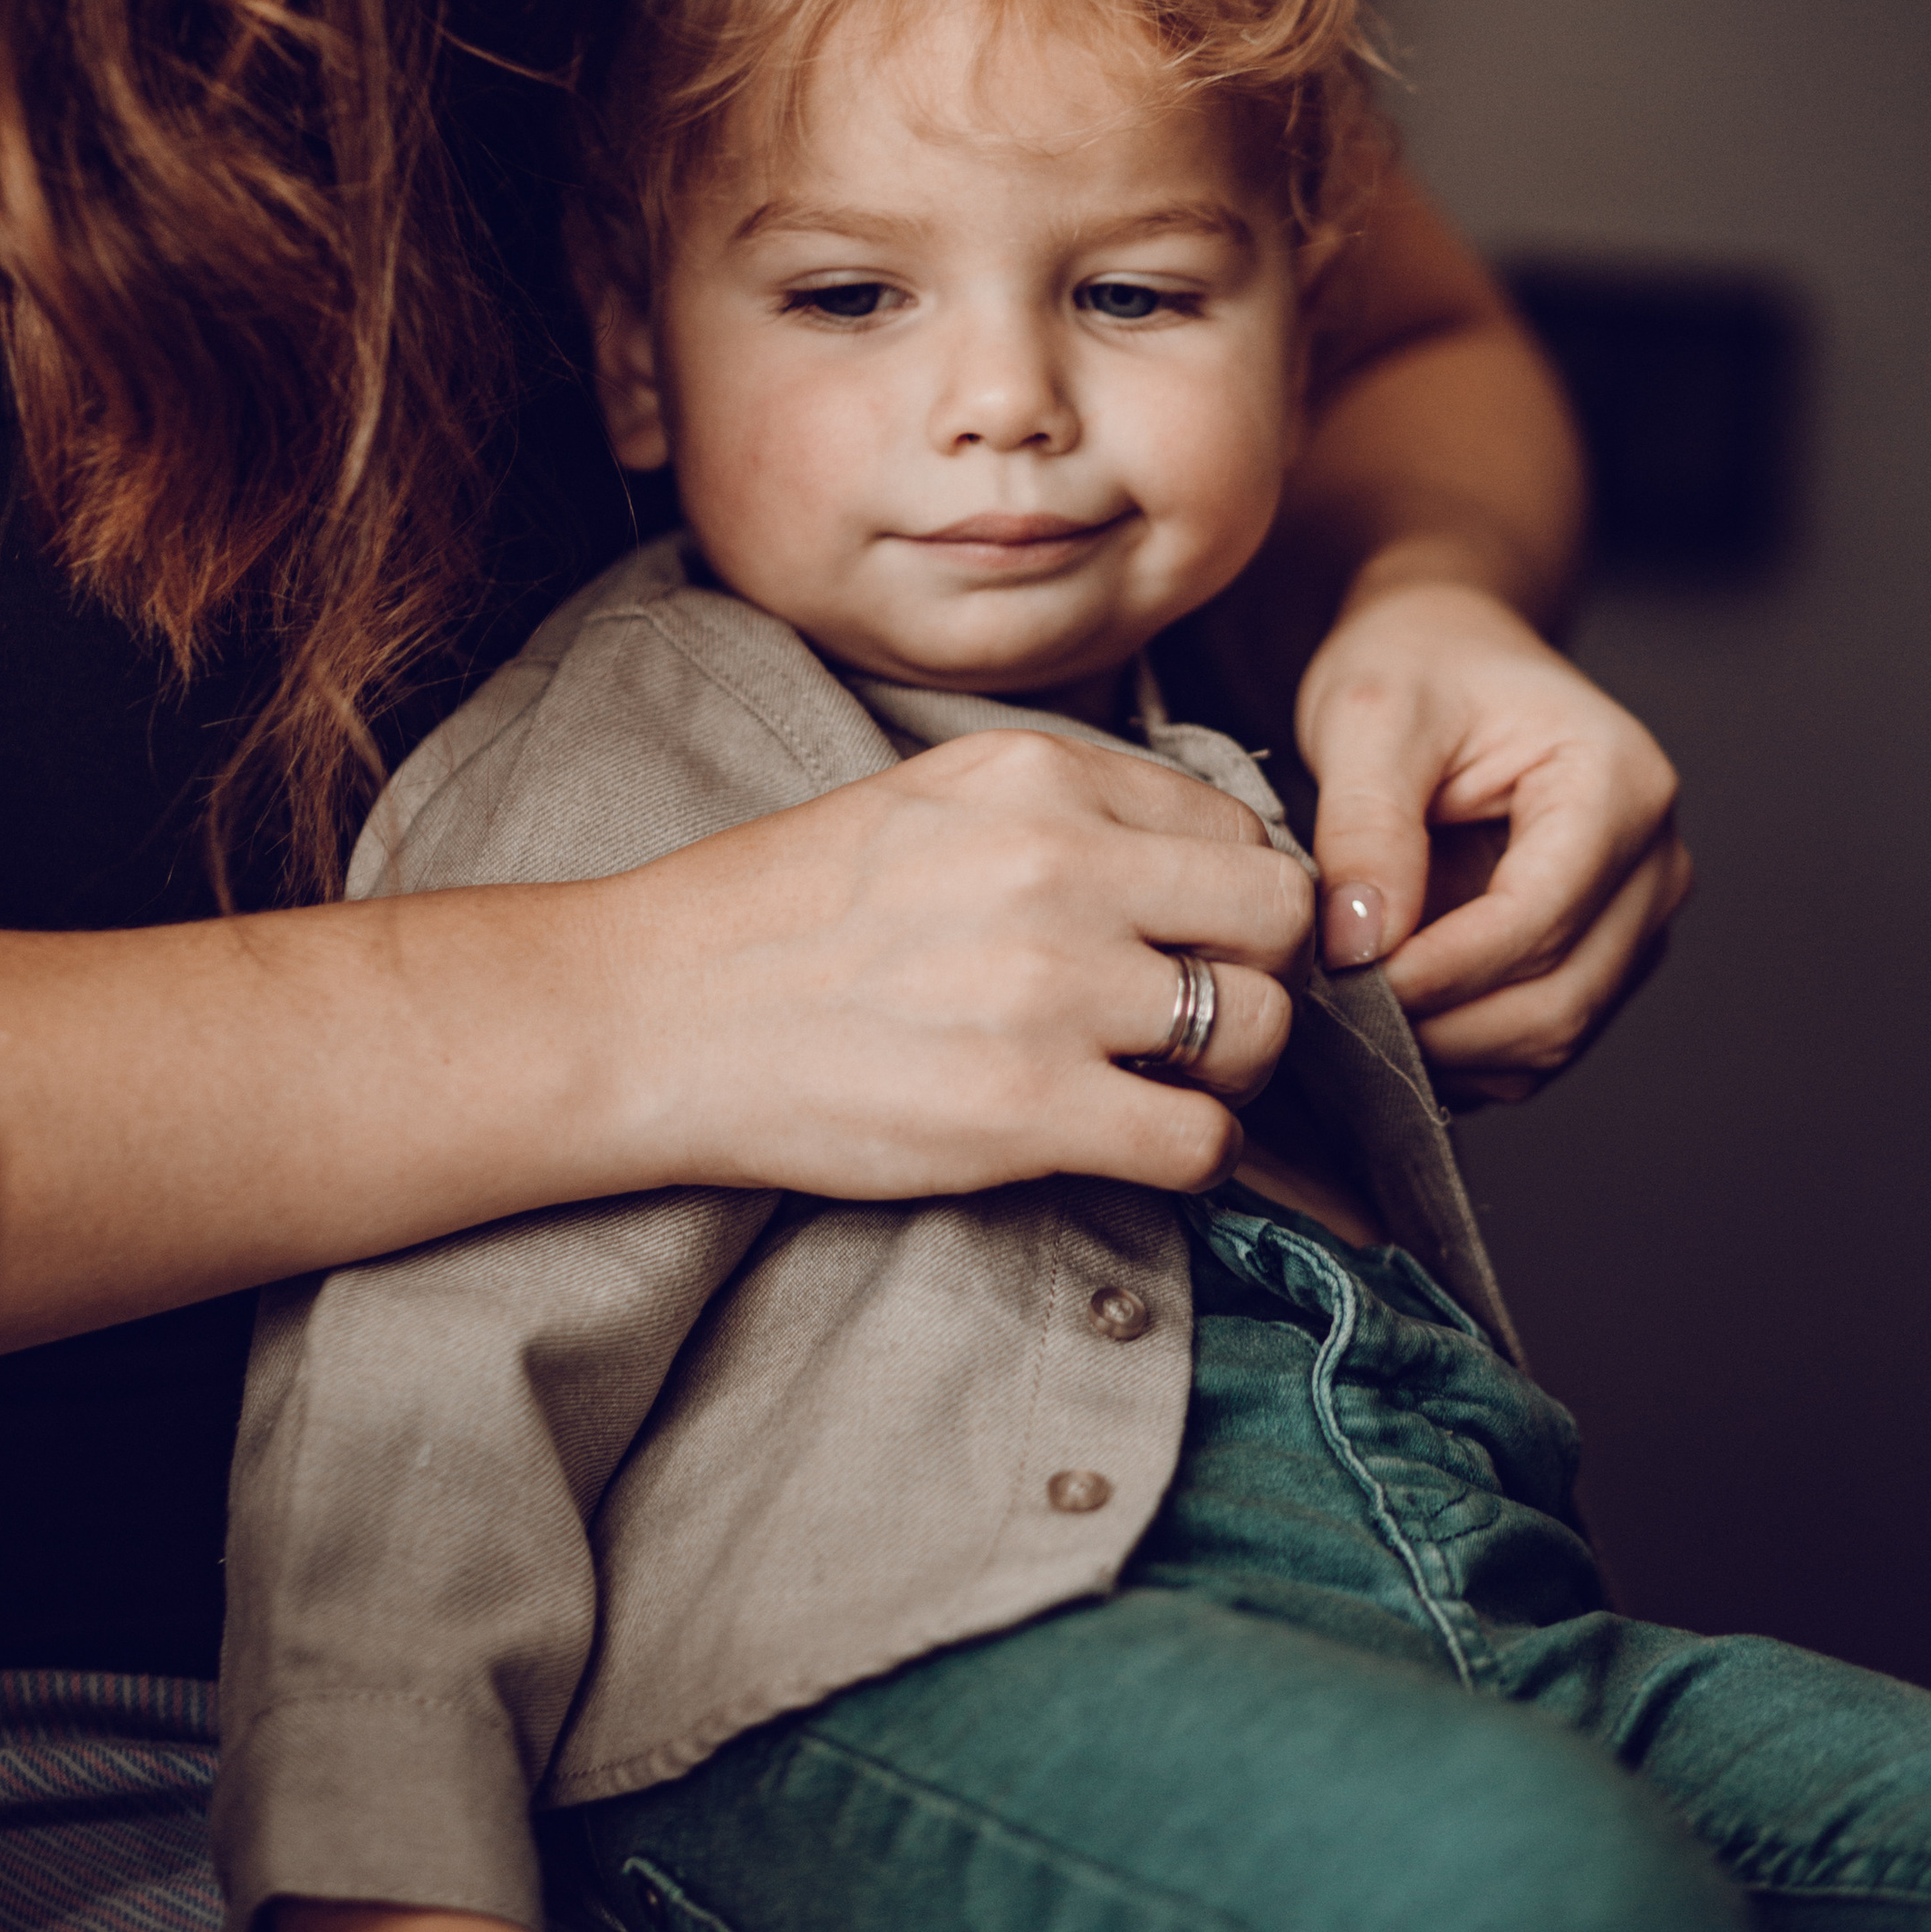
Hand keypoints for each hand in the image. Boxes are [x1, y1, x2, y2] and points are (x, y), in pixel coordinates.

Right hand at [618, 729, 1313, 1203]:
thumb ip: (1063, 812)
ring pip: (1261, 1029)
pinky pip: (1200, 1142)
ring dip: (1231, 1071)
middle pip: (1276, 917)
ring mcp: (1048, 989)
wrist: (654, 1012)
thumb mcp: (929, 797)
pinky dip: (1190, 1155)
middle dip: (1259, 973)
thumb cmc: (780, 913)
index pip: (1235, 829)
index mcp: (1037, 776)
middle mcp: (1058, 865)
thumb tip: (1192, 863)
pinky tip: (1131, 1142)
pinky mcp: (1026, 1110)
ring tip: (1162, 1083)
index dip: (1229, 898)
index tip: (1189, 941)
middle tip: (1199, 1015)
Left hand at [1295, 581, 1691, 1102]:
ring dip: (1450, 1042)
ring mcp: (1637, 917)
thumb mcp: (1368, 717)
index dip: (1438, 969)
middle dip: (1441, 1020)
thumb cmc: (1419, 669)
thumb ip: (1367, 825)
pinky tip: (1399, 1006)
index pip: (1539, 920)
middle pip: (1560, 998)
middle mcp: (1655, 860)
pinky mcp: (1604, 958)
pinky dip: (1466, 1047)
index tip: (1345, 973)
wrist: (1448, 661)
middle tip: (1338, 1000)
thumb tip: (1362, 942)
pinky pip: (1540, 1043)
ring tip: (1359, 998)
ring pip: (1554, 1034)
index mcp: (1619, 784)